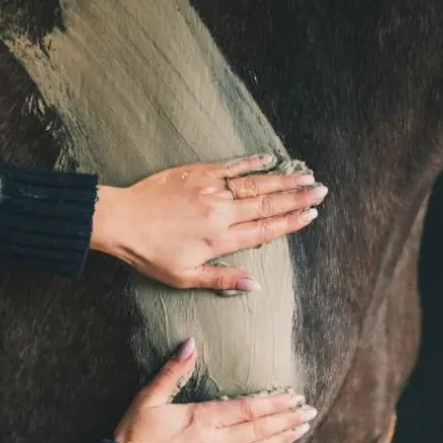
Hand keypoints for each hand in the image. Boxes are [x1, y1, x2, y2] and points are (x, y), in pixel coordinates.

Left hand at [91, 154, 327, 291]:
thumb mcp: (184, 276)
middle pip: (267, 204)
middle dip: (297, 197)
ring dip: (283, 179)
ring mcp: (210, 189)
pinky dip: (252, 162)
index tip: (311, 216)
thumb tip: (256, 285)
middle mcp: (221, 212)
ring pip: (255, 183)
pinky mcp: (198, 173)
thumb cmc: (150, 253)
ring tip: (305, 175)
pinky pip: (231, 166)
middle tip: (320, 190)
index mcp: (220, 240)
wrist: (121, 220)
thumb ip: (222, 278)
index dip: (291, 223)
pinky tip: (269, 158)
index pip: (265, 231)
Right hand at [114, 338, 316, 442]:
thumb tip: (190, 344)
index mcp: (204, 420)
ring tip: (301, 429)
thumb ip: (173, 372)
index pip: (249, 409)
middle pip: (261, 430)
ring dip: (282, 439)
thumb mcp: (150, 398)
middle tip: (310, 412)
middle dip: (287, 420)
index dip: (275, 403)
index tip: (294, 397)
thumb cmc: (136, 437)